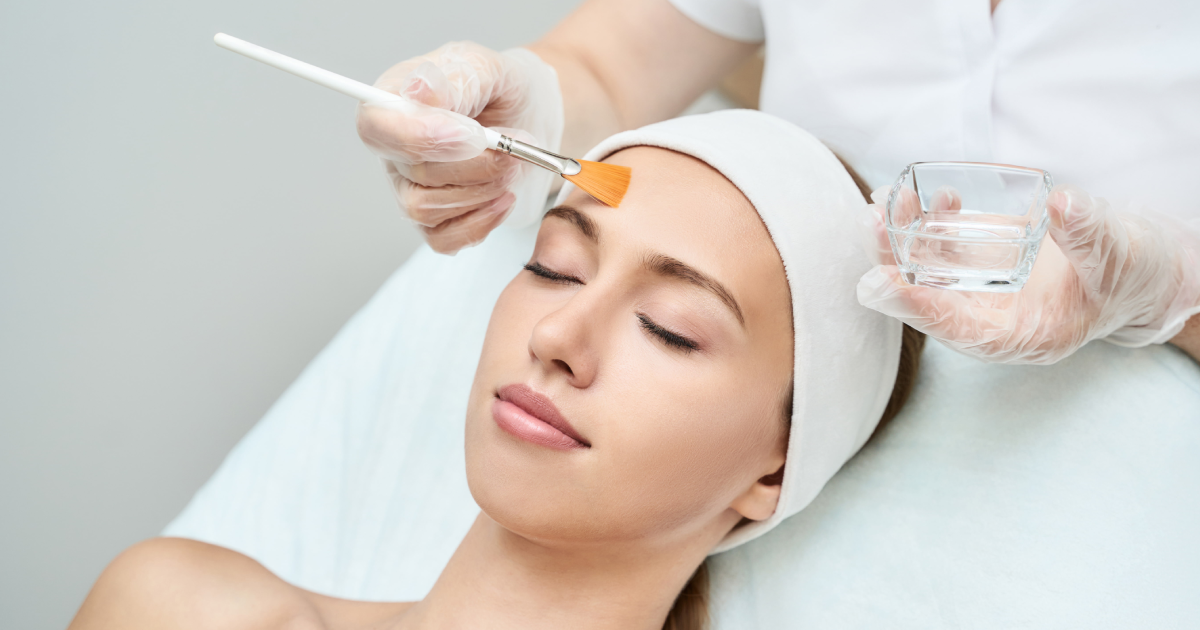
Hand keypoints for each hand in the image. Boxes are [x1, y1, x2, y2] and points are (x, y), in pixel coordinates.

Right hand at [356, 42, 562, 253]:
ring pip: (427, 210)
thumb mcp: (486, 66)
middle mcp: (393, 149)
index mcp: (392, 101)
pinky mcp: (433, 219)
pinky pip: (443, 238)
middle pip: (414, 173)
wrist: (529, 119)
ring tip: (512, 164)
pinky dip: (481, 222)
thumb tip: (420, 91)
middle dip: (474, 164)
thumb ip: (456, 79)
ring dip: (482, 190)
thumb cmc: (500, 89)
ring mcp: (409, 187)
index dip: (419, 137)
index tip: (471, 134)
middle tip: (513, 147)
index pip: (375, 127)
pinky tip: (503, 198)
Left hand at [856, 185, 1199, 364]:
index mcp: (1025, 336)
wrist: (1141, 266)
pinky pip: (947, 248)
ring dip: (903, 237)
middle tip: (871, 221)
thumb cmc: (1134, 273)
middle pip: (929, 299)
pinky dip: (930, 223)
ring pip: (930, 271)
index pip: (959, 330)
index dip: (916, 308)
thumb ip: (1090, 234)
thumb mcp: (1120, 255)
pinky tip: (928, 196)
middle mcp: (994, 318)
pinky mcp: (986, 263)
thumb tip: (1062, 202)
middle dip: (894, 264)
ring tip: (887, 197)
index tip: (879, 284)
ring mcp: (986, 290)